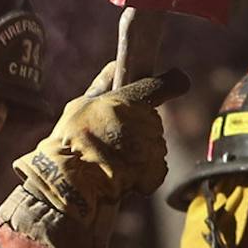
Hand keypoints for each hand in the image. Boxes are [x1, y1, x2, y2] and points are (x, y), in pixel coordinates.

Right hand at [14, 63, 189, 220]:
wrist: (69, 183)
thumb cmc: (68, 142)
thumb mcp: (80, 106)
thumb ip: (102, 85)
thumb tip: (115, 64)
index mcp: (126, 101)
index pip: (158, 87)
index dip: (171, 84)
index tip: (179, 80)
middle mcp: (143, 122)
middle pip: (151, 121)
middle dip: (138, 129)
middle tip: (111, 140)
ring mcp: (151, 148)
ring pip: (154, 145)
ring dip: (140, 152)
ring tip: (113, 160)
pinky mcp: (154, 171)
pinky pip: (157, 167)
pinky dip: (145, 173)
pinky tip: (123, 175)